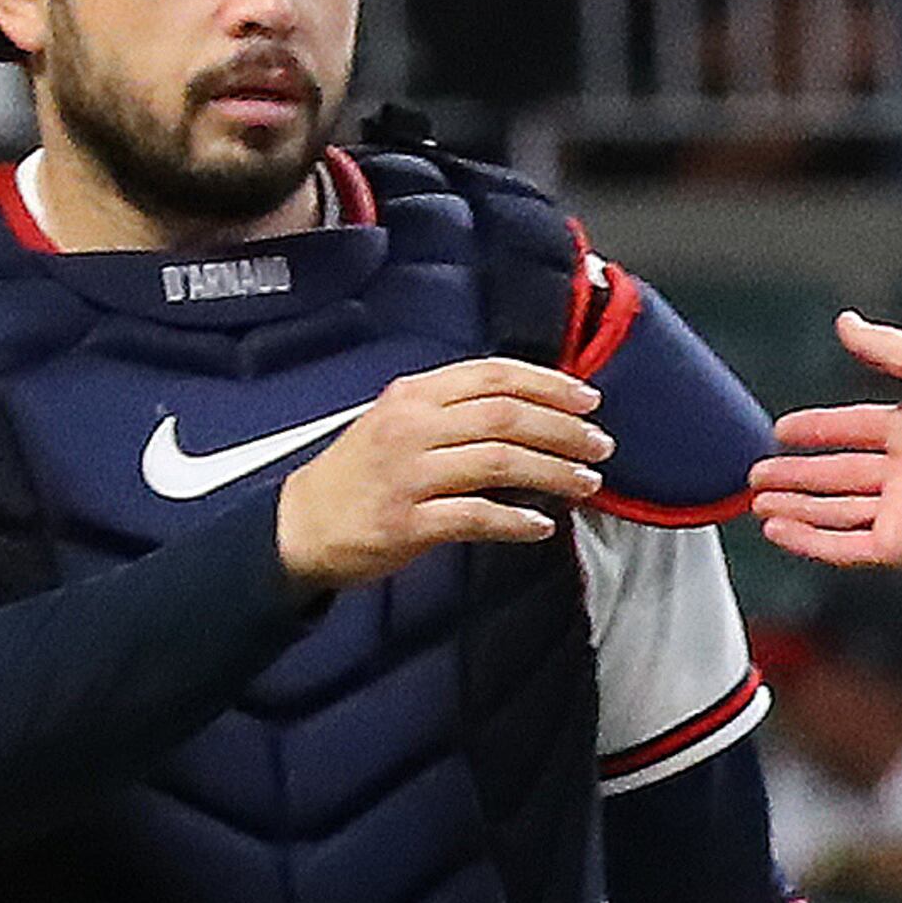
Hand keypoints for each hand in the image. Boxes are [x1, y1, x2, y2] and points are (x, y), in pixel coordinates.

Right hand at [275, 357, 609, 591]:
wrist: (302, 525)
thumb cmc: (361, 474)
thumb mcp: (398, 422)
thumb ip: (453, 411)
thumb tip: (527, 408)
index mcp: (413, 396)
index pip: (492, 375)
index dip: (547, 383)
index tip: (587, 398)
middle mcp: (411, 427)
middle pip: (504, 416)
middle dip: (562, 429)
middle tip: (599, 444)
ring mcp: (408, 475)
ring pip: (498, 462)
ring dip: (551, 472)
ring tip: (586, 483)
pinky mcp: (407, 522)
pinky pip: (475, 517)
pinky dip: (515, 522)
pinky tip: (542, 526)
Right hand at [749, 313, 901, 567]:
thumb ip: (882, 344)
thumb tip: (846, 322)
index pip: (853, 429)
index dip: (817, 430)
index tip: (781, 431)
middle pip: (839, 475)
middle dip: (796, 476)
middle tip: (757, 475)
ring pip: (835, 513)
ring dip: (795, 508)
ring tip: (757, 503)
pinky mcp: (900, 547)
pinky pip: (843, 547)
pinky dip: (808, 541)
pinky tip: (777, 530)